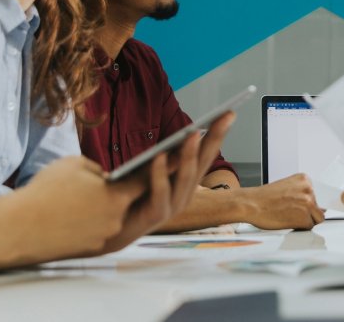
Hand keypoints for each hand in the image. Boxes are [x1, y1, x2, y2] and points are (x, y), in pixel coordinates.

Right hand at [14, 155, 146, 261]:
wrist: (17, 228)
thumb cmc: (45, 192)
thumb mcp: (75, 164)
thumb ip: (98, 169)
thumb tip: (106, 177)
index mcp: (117, 195)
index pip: (145, 181)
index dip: (153, 171)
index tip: (162, 163)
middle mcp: (116, 218)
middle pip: (128, 200)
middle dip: (123, 190)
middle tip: (117, 180)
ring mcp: (103, 235)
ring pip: (112, 216)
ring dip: (105, 207)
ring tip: (91, 197)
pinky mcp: (90, 247)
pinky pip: (98, 229)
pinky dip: (92, 221)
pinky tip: (79, 214)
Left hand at [100, 111, 235, 252]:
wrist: (114, 231)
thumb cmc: (133, 196)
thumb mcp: (152, 171)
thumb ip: (166, 158)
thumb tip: (184, 134)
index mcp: (187, 180)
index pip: (207, 153)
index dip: (218, 133)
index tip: (229, 112)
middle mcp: (186, 192)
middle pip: (204, 161)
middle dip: (215, 137)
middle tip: (224, 117)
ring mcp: (173, 206)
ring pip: (186, 177)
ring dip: (190, 154)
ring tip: (193, 133)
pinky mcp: (156, 217)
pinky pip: (161, 193)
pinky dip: (160, 174)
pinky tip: (159, 156)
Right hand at [238, 173, 323, 229]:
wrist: (251, 203)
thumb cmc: (265, 198)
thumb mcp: (287, 188)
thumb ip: (302, 194)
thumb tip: (319, 207)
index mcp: (305, 179)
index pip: (318, 195)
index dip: (309, 204)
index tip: (300, 206)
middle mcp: (308, 189)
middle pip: (319, 208)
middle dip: (308, 213)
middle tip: (290, 212)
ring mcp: (308, 202)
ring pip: (316, 218)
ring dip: (305, 221)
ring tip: (289, 216)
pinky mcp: (304, 217)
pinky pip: (309, 227)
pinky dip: (300, 227)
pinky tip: (287, 221)